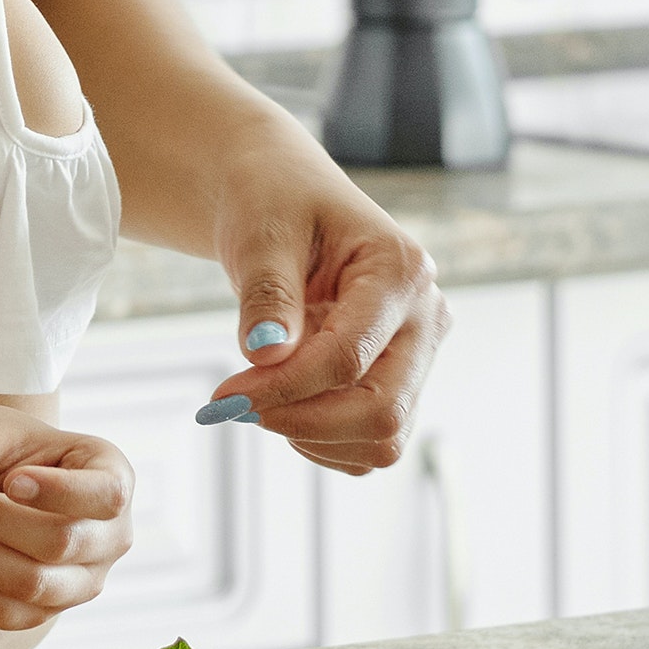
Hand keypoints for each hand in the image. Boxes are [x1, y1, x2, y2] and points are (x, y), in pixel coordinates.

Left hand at [0, 403, 134, 625]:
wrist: (4, 485)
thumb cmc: (11, 449)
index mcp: (114, 478)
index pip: (106, 494)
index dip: (61, 492)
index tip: (11, 481)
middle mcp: (112, 538)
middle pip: (60, 543)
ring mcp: (83, 582)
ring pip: (30, 584)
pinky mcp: (46, 612)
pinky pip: (1, 611)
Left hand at [201, 144, 442, 477]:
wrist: (281, 203)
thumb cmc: (273, 205)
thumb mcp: (261, 235)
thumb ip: (267, 294)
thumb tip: (265, 356)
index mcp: (402, 271)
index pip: (349, 357)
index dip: (283, 387)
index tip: (223, 395)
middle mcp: (425, 318)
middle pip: (382, 411)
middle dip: (302, 421)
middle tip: (232, 407)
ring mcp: (417, 355)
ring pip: (382, 438)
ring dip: (311, 435)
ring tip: (257, 394)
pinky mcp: (399, 383)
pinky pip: (369, 445)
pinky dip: (322, 442)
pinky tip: (283, 403)